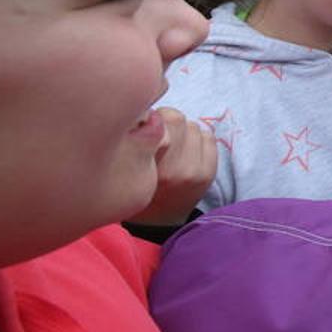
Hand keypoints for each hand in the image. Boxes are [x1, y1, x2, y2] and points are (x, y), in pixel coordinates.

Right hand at [128, 108, 216, 225]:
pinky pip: (208, 136)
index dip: (149, 118)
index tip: (143, 127)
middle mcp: (174, 170)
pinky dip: (197, 139)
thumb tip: (148, 109)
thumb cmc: (133, 186)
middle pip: (176, 117)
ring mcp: (195, 172)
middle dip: (166, 121)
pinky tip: (185, 153)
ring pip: (192, 125)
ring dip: (182, 131)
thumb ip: (135, 139)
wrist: (156, 222)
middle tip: (158, 136)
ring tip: (171, 148)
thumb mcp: (123, 165)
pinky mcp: (209, 173)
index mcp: (147, 167)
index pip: (157, 119)